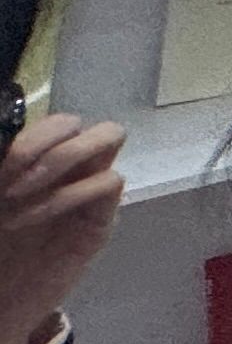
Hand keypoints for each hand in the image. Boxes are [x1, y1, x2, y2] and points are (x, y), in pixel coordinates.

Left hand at [0, 113, 125, 343]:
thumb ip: (5, 169)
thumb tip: (8, 134)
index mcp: (46, 163)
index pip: (59, 123)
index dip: (32, 135)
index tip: (2, 166)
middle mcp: (74, 171)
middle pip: (87, 123)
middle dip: (49, 143)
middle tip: (14, 178)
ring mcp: (91, 192)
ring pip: (109, 139)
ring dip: (61, 160)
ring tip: (19, 194)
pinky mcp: (101, 220)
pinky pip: (108, 183)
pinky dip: (66, 193)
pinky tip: (29, 217)